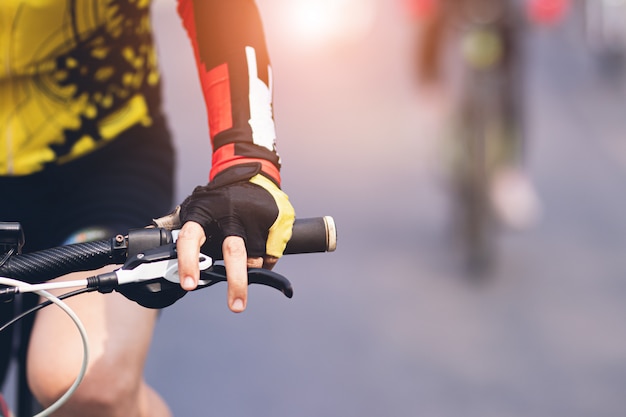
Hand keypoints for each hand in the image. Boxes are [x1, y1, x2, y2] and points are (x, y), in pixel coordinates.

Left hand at [176, 164, 294, 312]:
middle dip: (236, 283)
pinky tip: (259, 252)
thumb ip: (178, 227)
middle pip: (234, 253)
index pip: (191, 239)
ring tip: (245, 266)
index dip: (188, 263)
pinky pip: (270, 256)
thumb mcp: (195, 207)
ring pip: (254, 258)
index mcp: (203, 213)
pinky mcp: (275, 222)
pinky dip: (264, 262)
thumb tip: (149, 243)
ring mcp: (254, 220)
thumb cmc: (217, 199)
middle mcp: (230, 217)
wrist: (252, 172)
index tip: (188, 285)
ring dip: (249, 270)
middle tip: (235, 306)